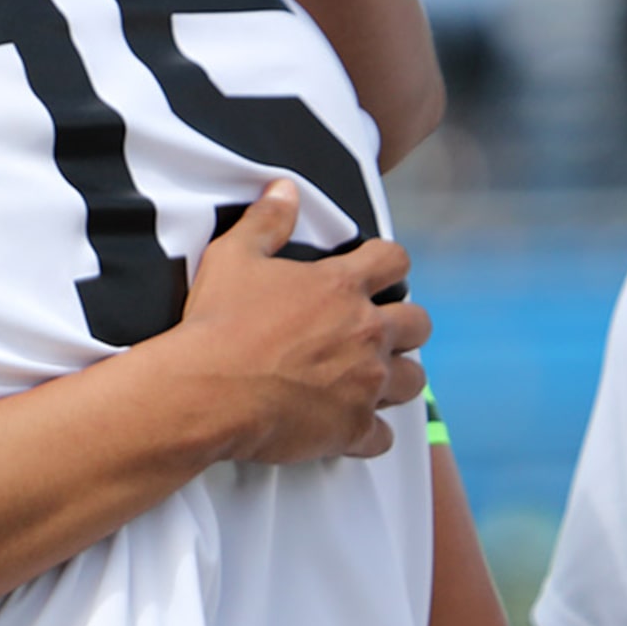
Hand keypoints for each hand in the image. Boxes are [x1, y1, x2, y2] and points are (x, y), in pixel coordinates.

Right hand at [137, 180, 429, 464]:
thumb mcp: (233, 257)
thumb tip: (284, 189)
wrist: (208, 390)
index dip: (390, 264)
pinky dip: (370, 433)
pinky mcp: (352, 429)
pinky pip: (384, 437)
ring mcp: (364, 384)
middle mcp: (365, 333)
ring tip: (371, 381)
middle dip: (405, 326)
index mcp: (341, 287)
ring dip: (397, 378)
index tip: (380, 274)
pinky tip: (350, 428)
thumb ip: (266, 221)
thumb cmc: (219, 323)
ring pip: (414, 381)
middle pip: (419, 324)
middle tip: (377, 332)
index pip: (395, 261)